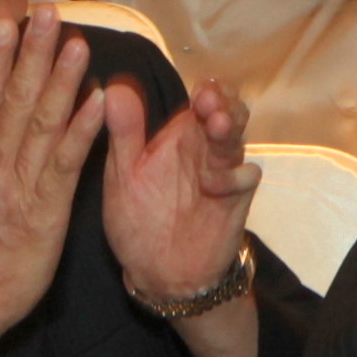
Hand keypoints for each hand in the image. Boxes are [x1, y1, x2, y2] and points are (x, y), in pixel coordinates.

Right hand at [0, 15, 102, 356]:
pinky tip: (97, 102)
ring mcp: (17, 186)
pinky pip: (65, 163)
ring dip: (59, 81)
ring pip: (40, 124)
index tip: (4, 22)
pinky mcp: (45, 209)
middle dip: (29, 55)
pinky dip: (81, 130)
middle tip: (44, 12)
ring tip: (77, 44)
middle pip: (11, 101)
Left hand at [101, 72, 254, 310]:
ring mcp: (224, 171)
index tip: (199, 86)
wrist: (159, 271)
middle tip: (208, 98)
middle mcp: (206, 148)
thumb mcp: (123, 174)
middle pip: (227, 113)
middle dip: (222, 102)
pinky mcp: (237, 198)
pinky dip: (233, 177)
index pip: (202, 100)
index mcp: (180, 137)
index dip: (206, 89)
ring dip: (229, 128)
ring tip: (216, 122)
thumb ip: (124, 132)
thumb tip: (112, 85)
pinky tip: (213, 183)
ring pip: (236, 139)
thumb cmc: (139, 219)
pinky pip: (244, 178)